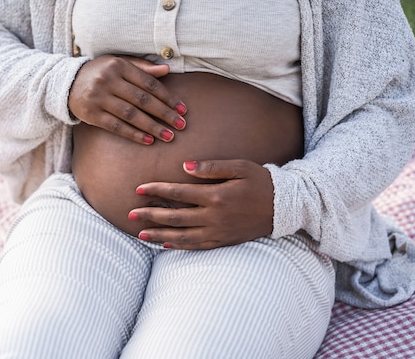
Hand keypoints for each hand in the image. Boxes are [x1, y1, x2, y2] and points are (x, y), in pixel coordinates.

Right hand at [68, 55, 186, 144]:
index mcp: (118, 65)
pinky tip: (148, 140)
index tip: (182, 108)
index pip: (149, 83)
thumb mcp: (118, 63)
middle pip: (142, 100)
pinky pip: (116, 126)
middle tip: (181, 125)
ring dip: (152, 127)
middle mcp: (108, 80)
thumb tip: (167, 69)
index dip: (168, 97)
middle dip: (164, 114)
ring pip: (131, 115)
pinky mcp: (91, 114)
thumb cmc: (100, 72)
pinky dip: (133, 134)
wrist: (67, 83)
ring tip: (169, 136)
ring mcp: (98, 98)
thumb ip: (142, 67)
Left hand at [129, 159, 273, 249]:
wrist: (284, 207)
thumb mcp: (239, 167)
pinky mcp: (223, 241)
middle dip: (150, 214)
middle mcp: (214, 217)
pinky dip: (178, 246)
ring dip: (158, 234)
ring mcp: (218, 232)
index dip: (157, 190)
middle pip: (175, 217)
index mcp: (216, 195)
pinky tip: (164, 243)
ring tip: (139, 232)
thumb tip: (184, 167)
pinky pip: (196, 247)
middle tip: (130, 212)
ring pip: (181, 236)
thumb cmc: (261, 182)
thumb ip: (211, 167)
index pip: (178, 193)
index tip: (138, 189)